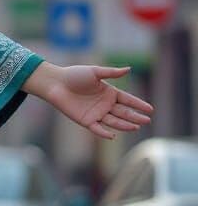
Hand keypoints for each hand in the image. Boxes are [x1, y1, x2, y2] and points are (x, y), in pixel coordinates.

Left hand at [37, 64, 153, 140]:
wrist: (56, 83)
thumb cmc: (74, 75)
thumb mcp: (95, 72)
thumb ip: (111, 72)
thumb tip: (129, 69)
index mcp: (109, 92)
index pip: (128, 100)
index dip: (138, 104)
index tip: (150, 109)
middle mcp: (105, 105)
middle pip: (123, 112)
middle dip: (135, 117)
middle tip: (147, 120)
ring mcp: (96, 113)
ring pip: (114, 121)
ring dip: (124, 125)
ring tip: (136, 127)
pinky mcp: (86, 121)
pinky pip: (97, 129)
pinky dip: (104, 133)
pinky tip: (113, 136)